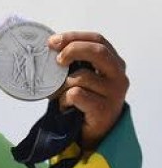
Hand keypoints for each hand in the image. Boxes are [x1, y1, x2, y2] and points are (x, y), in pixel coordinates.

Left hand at [48, 31, 128, 150]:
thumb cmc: (83, 97)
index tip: (52, 41)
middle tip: (56, 59)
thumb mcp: (80, 74)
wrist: (91, 131)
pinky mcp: (105, 109)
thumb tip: (48, 44)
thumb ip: (72, 59)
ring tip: (61, 93)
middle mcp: (118, 75)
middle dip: (72, 49)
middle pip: (97, 51)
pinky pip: (76, 94)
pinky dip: (64, 99)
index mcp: (113, 62)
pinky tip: (66, 105)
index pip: (97, 39)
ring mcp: (114, 93)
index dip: (74, 37)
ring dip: (63, 84)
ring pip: (81, 76)